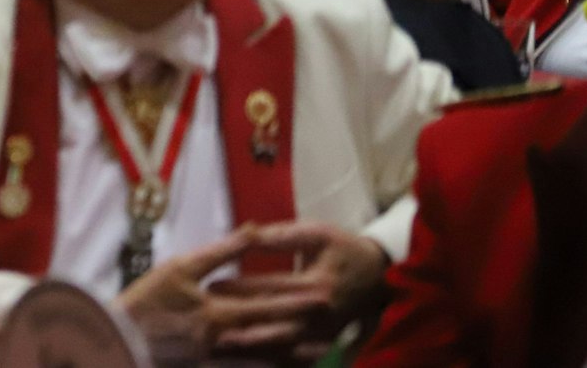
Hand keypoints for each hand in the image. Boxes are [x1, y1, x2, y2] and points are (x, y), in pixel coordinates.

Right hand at [114, 225, 326, 358]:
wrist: (119, 338)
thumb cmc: (147, 299)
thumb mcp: (180, 268)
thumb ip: (220, 253)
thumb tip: (251, 231)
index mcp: (219, 313)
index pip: (268, 306)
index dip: (297, 301)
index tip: (324, 296)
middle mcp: (224, 341)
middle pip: (273, 338)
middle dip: (304, 333)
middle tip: (332, 331)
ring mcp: (217, 360)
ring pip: (262, 360)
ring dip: (291, 357)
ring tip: (317, 353)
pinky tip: (276, 366)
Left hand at [205, 222, 389, 357]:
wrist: (379, 276)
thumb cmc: (342, 249)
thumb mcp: (316, 234)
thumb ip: (281, 236)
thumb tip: (246, 232)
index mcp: (317, 284)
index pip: (272, 287)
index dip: (241, 287)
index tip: (211, 285)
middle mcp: (320, 314)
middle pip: (274, 321)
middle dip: (240, 321)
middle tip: (207, 320)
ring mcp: (324, 333)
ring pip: (283, 345)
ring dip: (253, 345)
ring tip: (221, 342)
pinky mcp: (324, 343)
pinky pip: (296, 356)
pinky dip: (273, 358)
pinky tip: (248, 358)